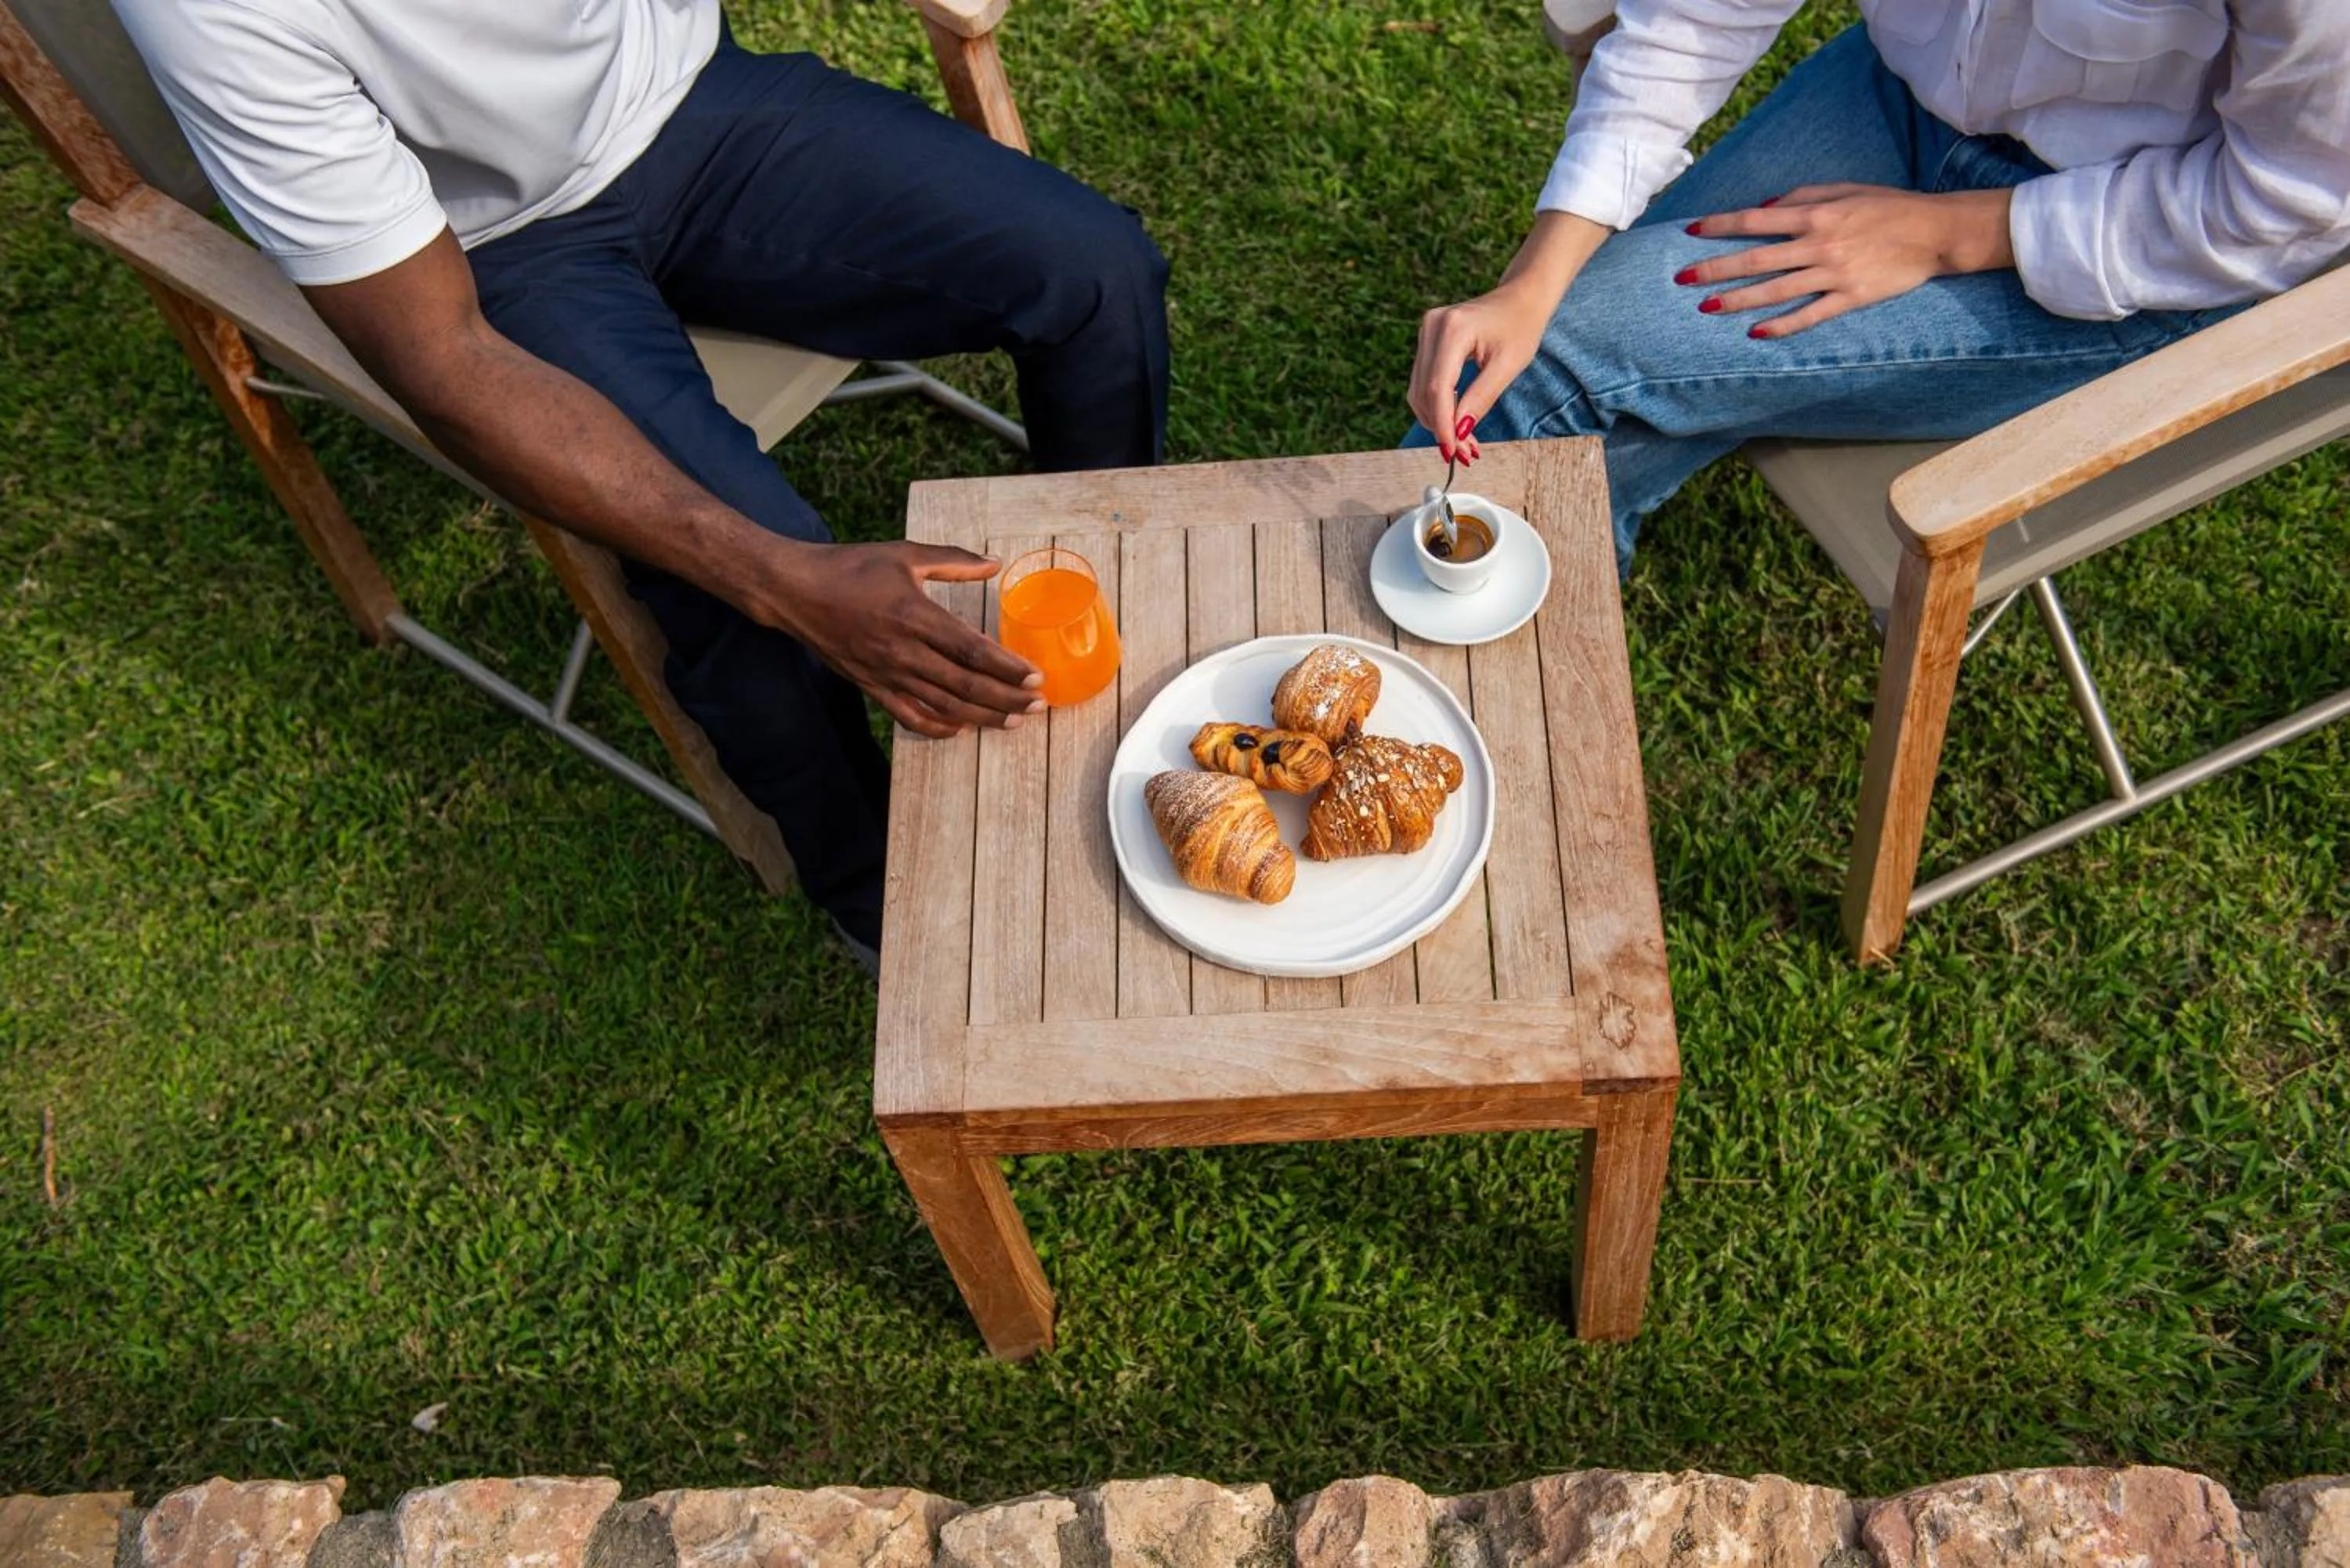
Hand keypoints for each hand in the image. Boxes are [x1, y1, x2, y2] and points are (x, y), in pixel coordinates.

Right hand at [769, 540, 1042, 738]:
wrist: (793, 590)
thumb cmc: (849, 566)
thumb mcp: (904, 554)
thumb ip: (953, 561)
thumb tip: (995, 563)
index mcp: (915, 616)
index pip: (972, 651)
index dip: (1008, 668)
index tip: (1036, 678)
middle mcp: (904, 651)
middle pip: (966, 686)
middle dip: (1007, 699)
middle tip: (1038, 706)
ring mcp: (887, 674)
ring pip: (944, 706)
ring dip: (982, 717)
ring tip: (1013, 721)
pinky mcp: (871, 686)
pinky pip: (910, 716)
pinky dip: (938, 726)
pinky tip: (960, 728)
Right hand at [1409, 278, 1553, 461]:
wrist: (1521, 297)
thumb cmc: (1521, 326)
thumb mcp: (1508, 366)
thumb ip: (1480, 399)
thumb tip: (1458, 433)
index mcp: (1453, 330)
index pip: (1438, 389)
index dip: (1443, 426)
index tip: (1453, 453)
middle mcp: (1432, 327)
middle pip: (1424, 392)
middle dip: (1441, 427)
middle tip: (1464, 453)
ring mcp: (1425, 331)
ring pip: (1419, 391)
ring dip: (1437, 420)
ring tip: (1463, 442)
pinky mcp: (1427, 340)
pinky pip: (1424, 382)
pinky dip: (1437, 406)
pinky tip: (1455, 421)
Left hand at [1679, 184, 2014, 336]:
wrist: (1936, 232)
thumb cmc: (1888, 207)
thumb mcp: (1845, 189)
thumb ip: (1802, 196)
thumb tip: (1763, 209)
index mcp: (1816, 214)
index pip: (1756, 220)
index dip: (1721, 226)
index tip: (1691, 232)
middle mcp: (1819, 244)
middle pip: (1756, 259)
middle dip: (1716, 269)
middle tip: (1682, 280)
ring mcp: (1834, 274)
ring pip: (1776, 290)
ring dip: (1738, 299)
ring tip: (1707, 307)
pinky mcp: (1851, 297)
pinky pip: (1810, 315)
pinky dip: (1783, 325)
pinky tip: (1756, 333)